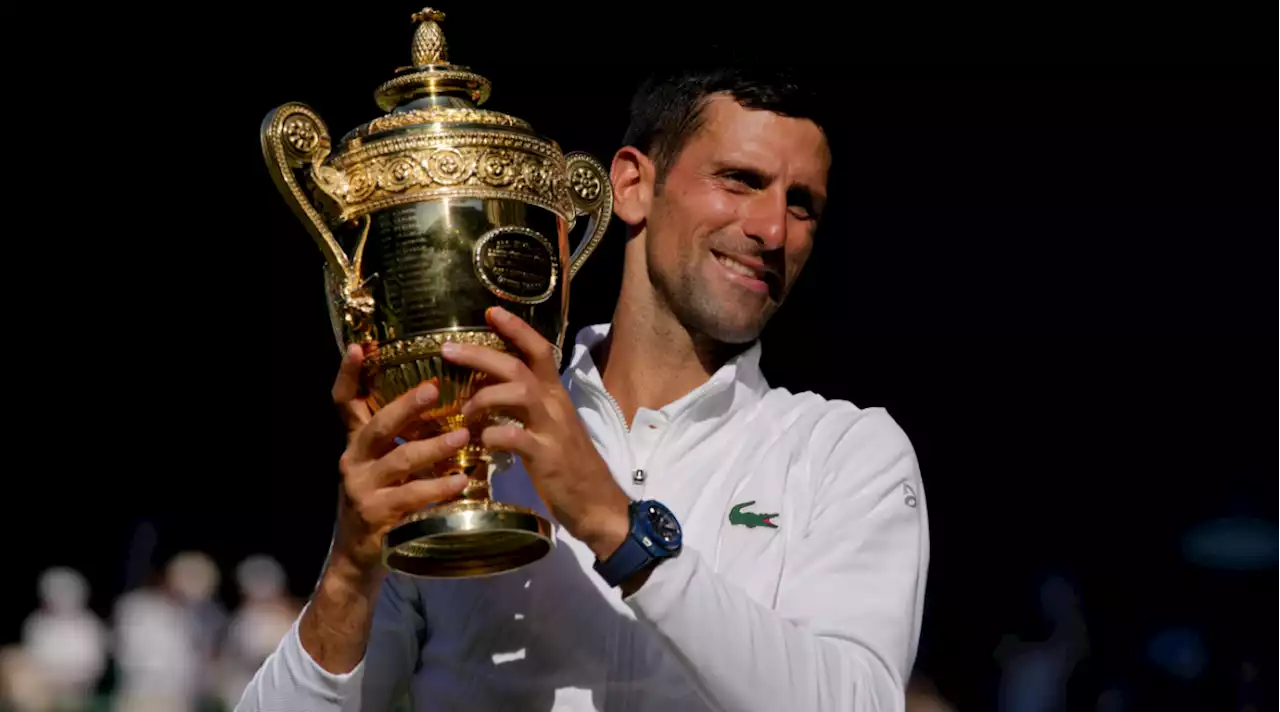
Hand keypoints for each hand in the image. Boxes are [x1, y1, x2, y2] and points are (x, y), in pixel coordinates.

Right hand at [328, 344, 471, 577]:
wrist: (358, 559)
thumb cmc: (381, 503)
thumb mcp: (384, 465)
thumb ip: (402, 437)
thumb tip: (441, 399)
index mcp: (355, 442)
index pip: (343, 401)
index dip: (348, 374)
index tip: (360, 347)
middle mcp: (352, 460)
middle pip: (375, 426)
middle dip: (405, 406)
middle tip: (433, 389)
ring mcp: (361, 488)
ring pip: (398, 460)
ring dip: (433, 447)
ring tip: (463, 437)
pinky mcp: (375, 516)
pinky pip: (409, 497)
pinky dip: (437, 488)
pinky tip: (460, 482)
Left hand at [442, 307, 631, 559]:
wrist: (598, 504)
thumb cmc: (570, 466)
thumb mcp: (551, 428)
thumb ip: (525, 408)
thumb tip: (490, 391)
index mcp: (556, 395)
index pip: (539, 350)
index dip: (516, 328)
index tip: (490, 311)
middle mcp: (555, 405)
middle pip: (518, 366)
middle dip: (480, 354)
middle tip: (448, 349)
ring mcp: (552, 429)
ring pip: (518, 393)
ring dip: (483, 396)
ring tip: (465, 412)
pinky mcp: (547, 457)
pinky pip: (515, 437)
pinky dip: (492, 436)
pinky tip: (482, 444)